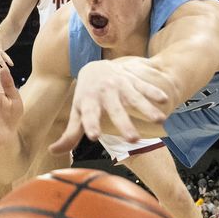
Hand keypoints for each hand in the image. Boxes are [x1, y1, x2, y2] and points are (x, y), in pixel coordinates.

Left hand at [50, 60, 168, 153]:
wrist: (95, 66)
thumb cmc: (85, 96)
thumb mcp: (77, 112)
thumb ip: (70, 133)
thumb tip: (53, 151)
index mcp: (89, 101)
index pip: (89, 114)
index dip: (91, 124)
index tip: (94, 136)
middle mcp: (105, 93)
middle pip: (115, 110)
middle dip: (124, 123)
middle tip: (132, 140)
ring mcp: (121, 85)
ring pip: (135, 97)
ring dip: (147, 108)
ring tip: (160, 121)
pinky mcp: (133, 80)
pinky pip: (145, 85)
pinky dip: (155, 92)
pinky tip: (165, 101)